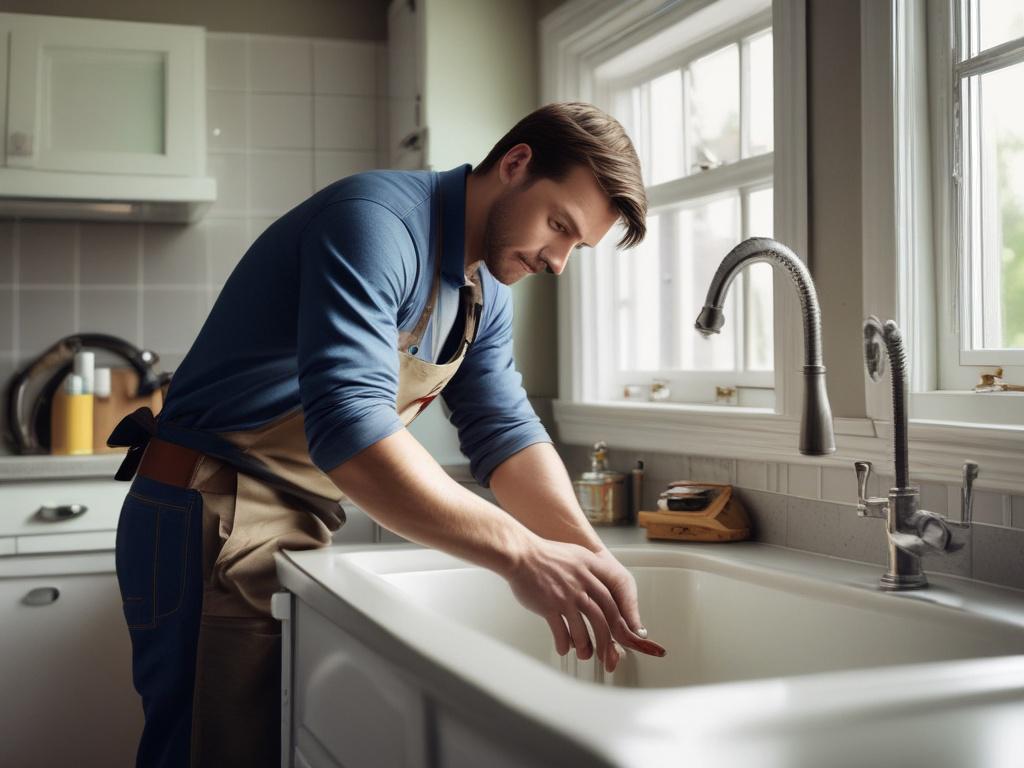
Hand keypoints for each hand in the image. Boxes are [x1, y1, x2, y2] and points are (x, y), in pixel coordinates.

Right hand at [502, 537, 666, 672]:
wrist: (520, 553)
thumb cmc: (545, 556)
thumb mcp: (576, 556)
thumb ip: (591, 573)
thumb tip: (603, 594)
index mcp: (591, 568)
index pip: (616, 597)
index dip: (625, 619)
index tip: (629, 634)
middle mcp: (582, 582)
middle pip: (604, 618)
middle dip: (608, 641)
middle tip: (609, 655)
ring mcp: (567, 595)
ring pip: (584, 629)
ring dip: (586, 647)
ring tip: (585, 654)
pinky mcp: (550, 605)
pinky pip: (562, 632)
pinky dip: (564, 644)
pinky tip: (564, 648)